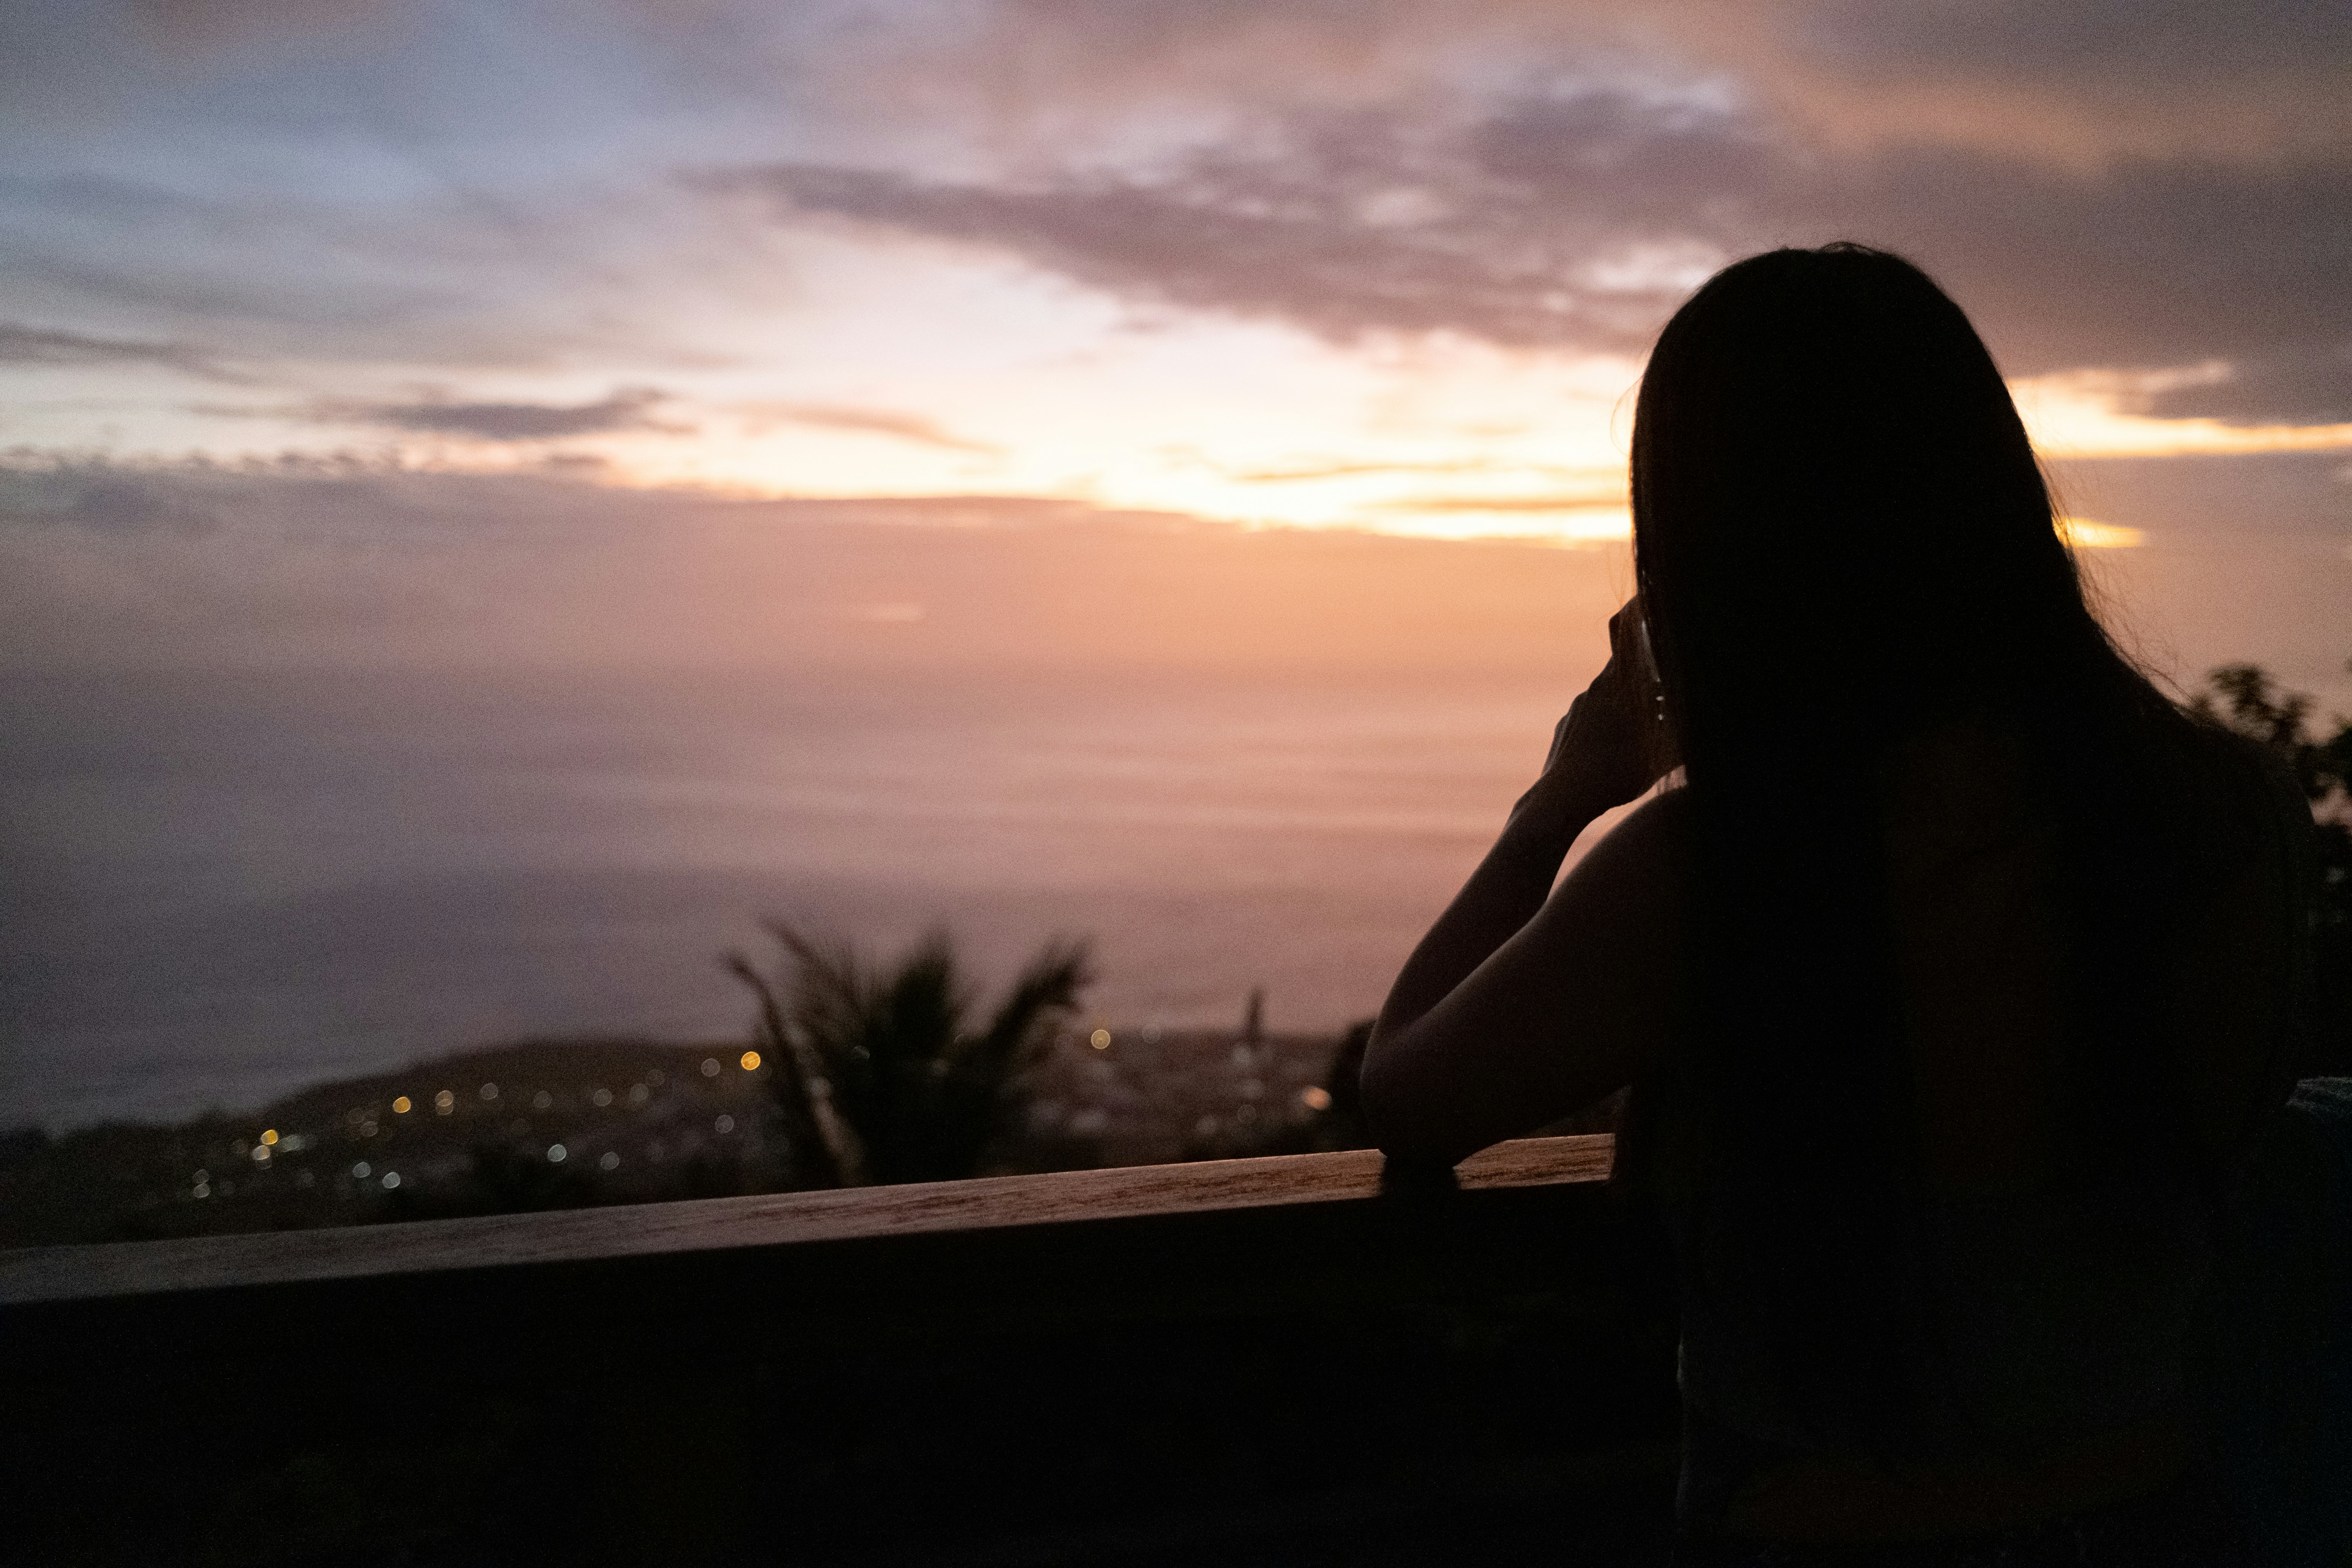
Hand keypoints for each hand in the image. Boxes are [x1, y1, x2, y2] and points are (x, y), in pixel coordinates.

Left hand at [1529, 597, 1678, 816]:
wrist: (1558, 800)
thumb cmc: (1615, 776)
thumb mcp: (1664, 754)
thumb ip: (1691, 733)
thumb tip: (1717, 724)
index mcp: (1618, 685)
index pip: (1628, 635)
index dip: (1638, 614)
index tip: (1646, 597)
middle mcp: (1594, 690)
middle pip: (1627, 669)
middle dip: (1649, 675)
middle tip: (1668, 686)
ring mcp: (1576, 709)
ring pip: (1610, 697)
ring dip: (1631, 707)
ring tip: (1645, 730)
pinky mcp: (1566, 728)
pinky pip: (1593, 718)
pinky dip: (1610, 726)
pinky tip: (1618, 750)